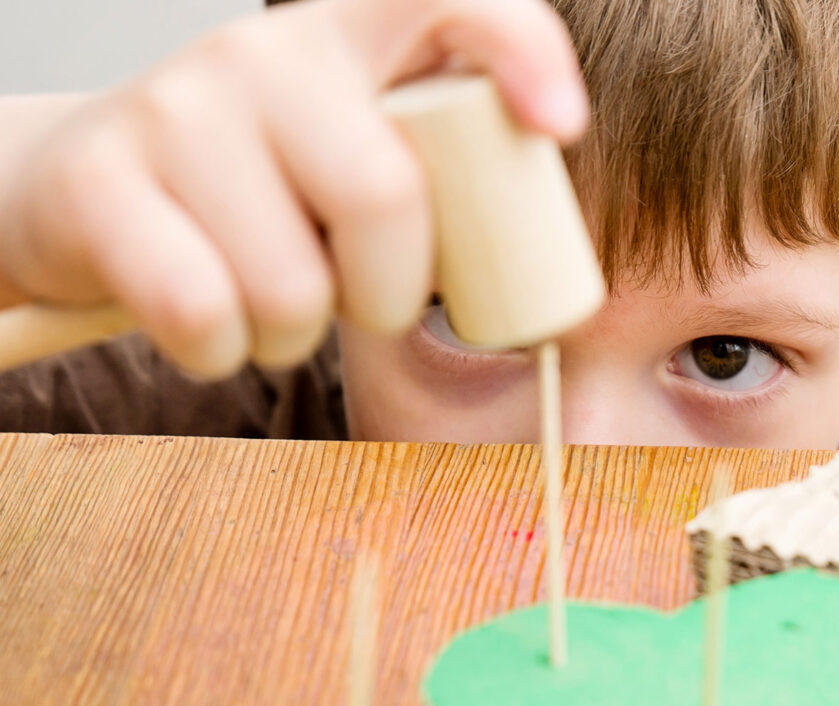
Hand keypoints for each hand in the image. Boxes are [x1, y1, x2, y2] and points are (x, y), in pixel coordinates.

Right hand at [0, 0, 588, 377]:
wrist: (93, 192)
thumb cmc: (259, 199)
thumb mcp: (348, 161)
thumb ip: (431, 181)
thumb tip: (530, 263)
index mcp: (350, 41)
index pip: (453, 2)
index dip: (521, 51)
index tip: (561, 126)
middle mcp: (264, 55)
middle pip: (385, 198)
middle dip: (388, 294)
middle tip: (362, 301)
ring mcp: (175, 109)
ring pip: (292, 287)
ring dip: (295, 334)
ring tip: (273, 305)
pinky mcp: (100, 182)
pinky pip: (201, 314)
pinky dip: (221, 352)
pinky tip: (214, 326)